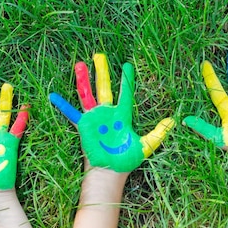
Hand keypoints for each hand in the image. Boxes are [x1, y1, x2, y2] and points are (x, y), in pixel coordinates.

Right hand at [49, 53, 174, 172]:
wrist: (109, 173)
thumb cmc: (126, 161)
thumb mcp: (145, 146)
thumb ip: (158, 133)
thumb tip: (174, 120)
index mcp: (122, 115)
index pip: (125, 92)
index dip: (126, 79)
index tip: (127, 65)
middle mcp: (107, 113)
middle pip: (104, 87)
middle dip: (102, 71)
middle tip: (99, 55)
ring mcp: (94, 118)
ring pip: (88, 94)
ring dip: (84, 79)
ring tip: (80, 64)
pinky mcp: (84, 126)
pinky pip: (72, 114)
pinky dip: (63, 105)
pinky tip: (53, 95)